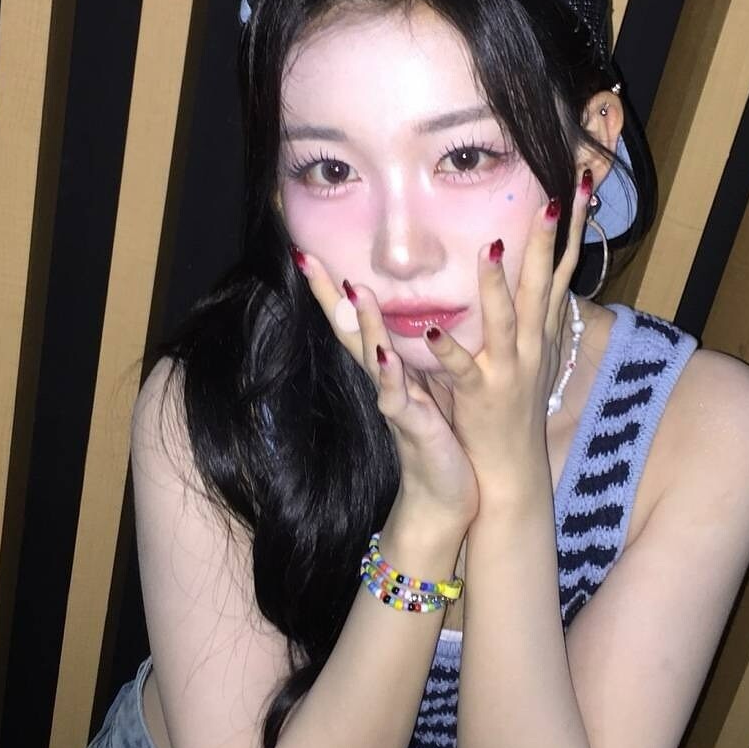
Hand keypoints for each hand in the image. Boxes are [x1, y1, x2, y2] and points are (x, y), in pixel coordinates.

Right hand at [295, 252, 478, 534]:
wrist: (443, 498)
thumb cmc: (440, 439)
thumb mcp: (426, 388)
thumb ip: (414, 355)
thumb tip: (413, 315)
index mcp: (389, 369)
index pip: (355, 319)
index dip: (331, 287)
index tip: (309, 249)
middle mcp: (383, 381)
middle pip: (346, 330)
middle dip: (326, 294)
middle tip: (304, 256)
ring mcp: (393, 402)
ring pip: (370, 357)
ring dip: (361, 324)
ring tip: (353, 289)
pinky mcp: (411, 426)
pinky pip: (396, 397)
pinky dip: (389, 376)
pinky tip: (385, 354)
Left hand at [420, 171, 593, 490]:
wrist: (512, 470)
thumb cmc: (515, 404)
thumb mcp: (531, 348)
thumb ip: (532, 306)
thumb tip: (539, 264)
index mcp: (541, 328)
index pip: (562, 267)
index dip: (573, 226)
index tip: (578, 182)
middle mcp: (532, 344)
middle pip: (542, 284)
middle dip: (547, 241)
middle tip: (554, 199)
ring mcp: (508, 370)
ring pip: (505, 322)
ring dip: (497, 287)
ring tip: (489, 250)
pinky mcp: (480, 398)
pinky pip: (463, 372)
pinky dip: (449, 353)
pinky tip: (433, 332)